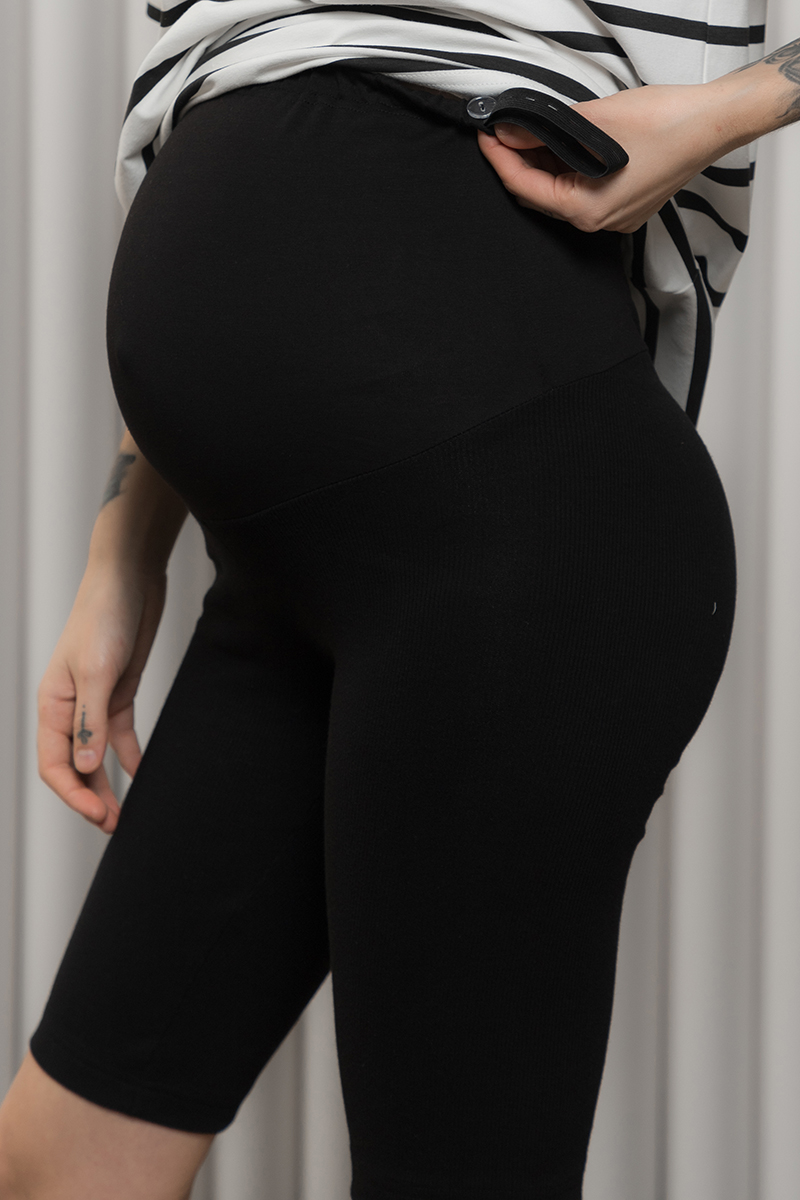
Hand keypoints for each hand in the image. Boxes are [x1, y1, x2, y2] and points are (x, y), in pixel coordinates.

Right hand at [37, 565, 166, 833]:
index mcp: (52, 703)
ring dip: (107, 784)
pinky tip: (141, 774)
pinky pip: (120, 735)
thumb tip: (84, 767)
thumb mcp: (97, 671)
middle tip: (114, 825)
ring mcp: (95, 701)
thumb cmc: (104, 615)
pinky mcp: (119, 692)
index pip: (54, 763)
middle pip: (74, 766)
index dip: (72, 794)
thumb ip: (91, 721)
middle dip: (90, 798)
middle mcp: (69, 707)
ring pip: (96, 755)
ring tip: (124, 813)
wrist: (130, 579)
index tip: (98, 815)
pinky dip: (129, 756)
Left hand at [475, 82, 736, 232]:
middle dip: (519, 165)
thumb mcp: (593, 121)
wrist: (711, 123)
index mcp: (587, 212)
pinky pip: (585, 193)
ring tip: (530, 133)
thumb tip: (509, 132)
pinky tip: (561, 145)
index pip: (526, 190)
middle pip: (541, 198)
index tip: (486, 136)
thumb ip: (544, 130)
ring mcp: (615, 218)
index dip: (500, 162)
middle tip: (503, 132)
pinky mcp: (627, 204)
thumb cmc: (663, 124)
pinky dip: (568, 171)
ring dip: (544, 167)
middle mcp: (599, 224)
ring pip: (562, 195)